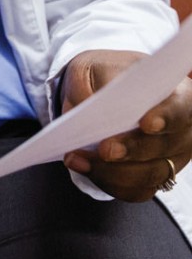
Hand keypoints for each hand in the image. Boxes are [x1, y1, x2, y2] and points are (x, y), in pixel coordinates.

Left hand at [60, 49, 191, 200]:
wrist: (100, 93)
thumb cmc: (101, 78)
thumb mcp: (90, 69)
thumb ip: (90, 84)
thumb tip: (87, 108)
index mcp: (177, 95)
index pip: (181, 107)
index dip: (166, 116)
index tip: (146, 123)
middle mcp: (182, 130)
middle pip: (166, 146)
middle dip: (133, 150)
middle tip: (106, 150)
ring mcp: (171, 158)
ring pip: (150, 173)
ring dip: (112, 171)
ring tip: (77, 158)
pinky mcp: (154, 178)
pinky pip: (135, 189)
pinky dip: (107, 181)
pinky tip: (83, 167)